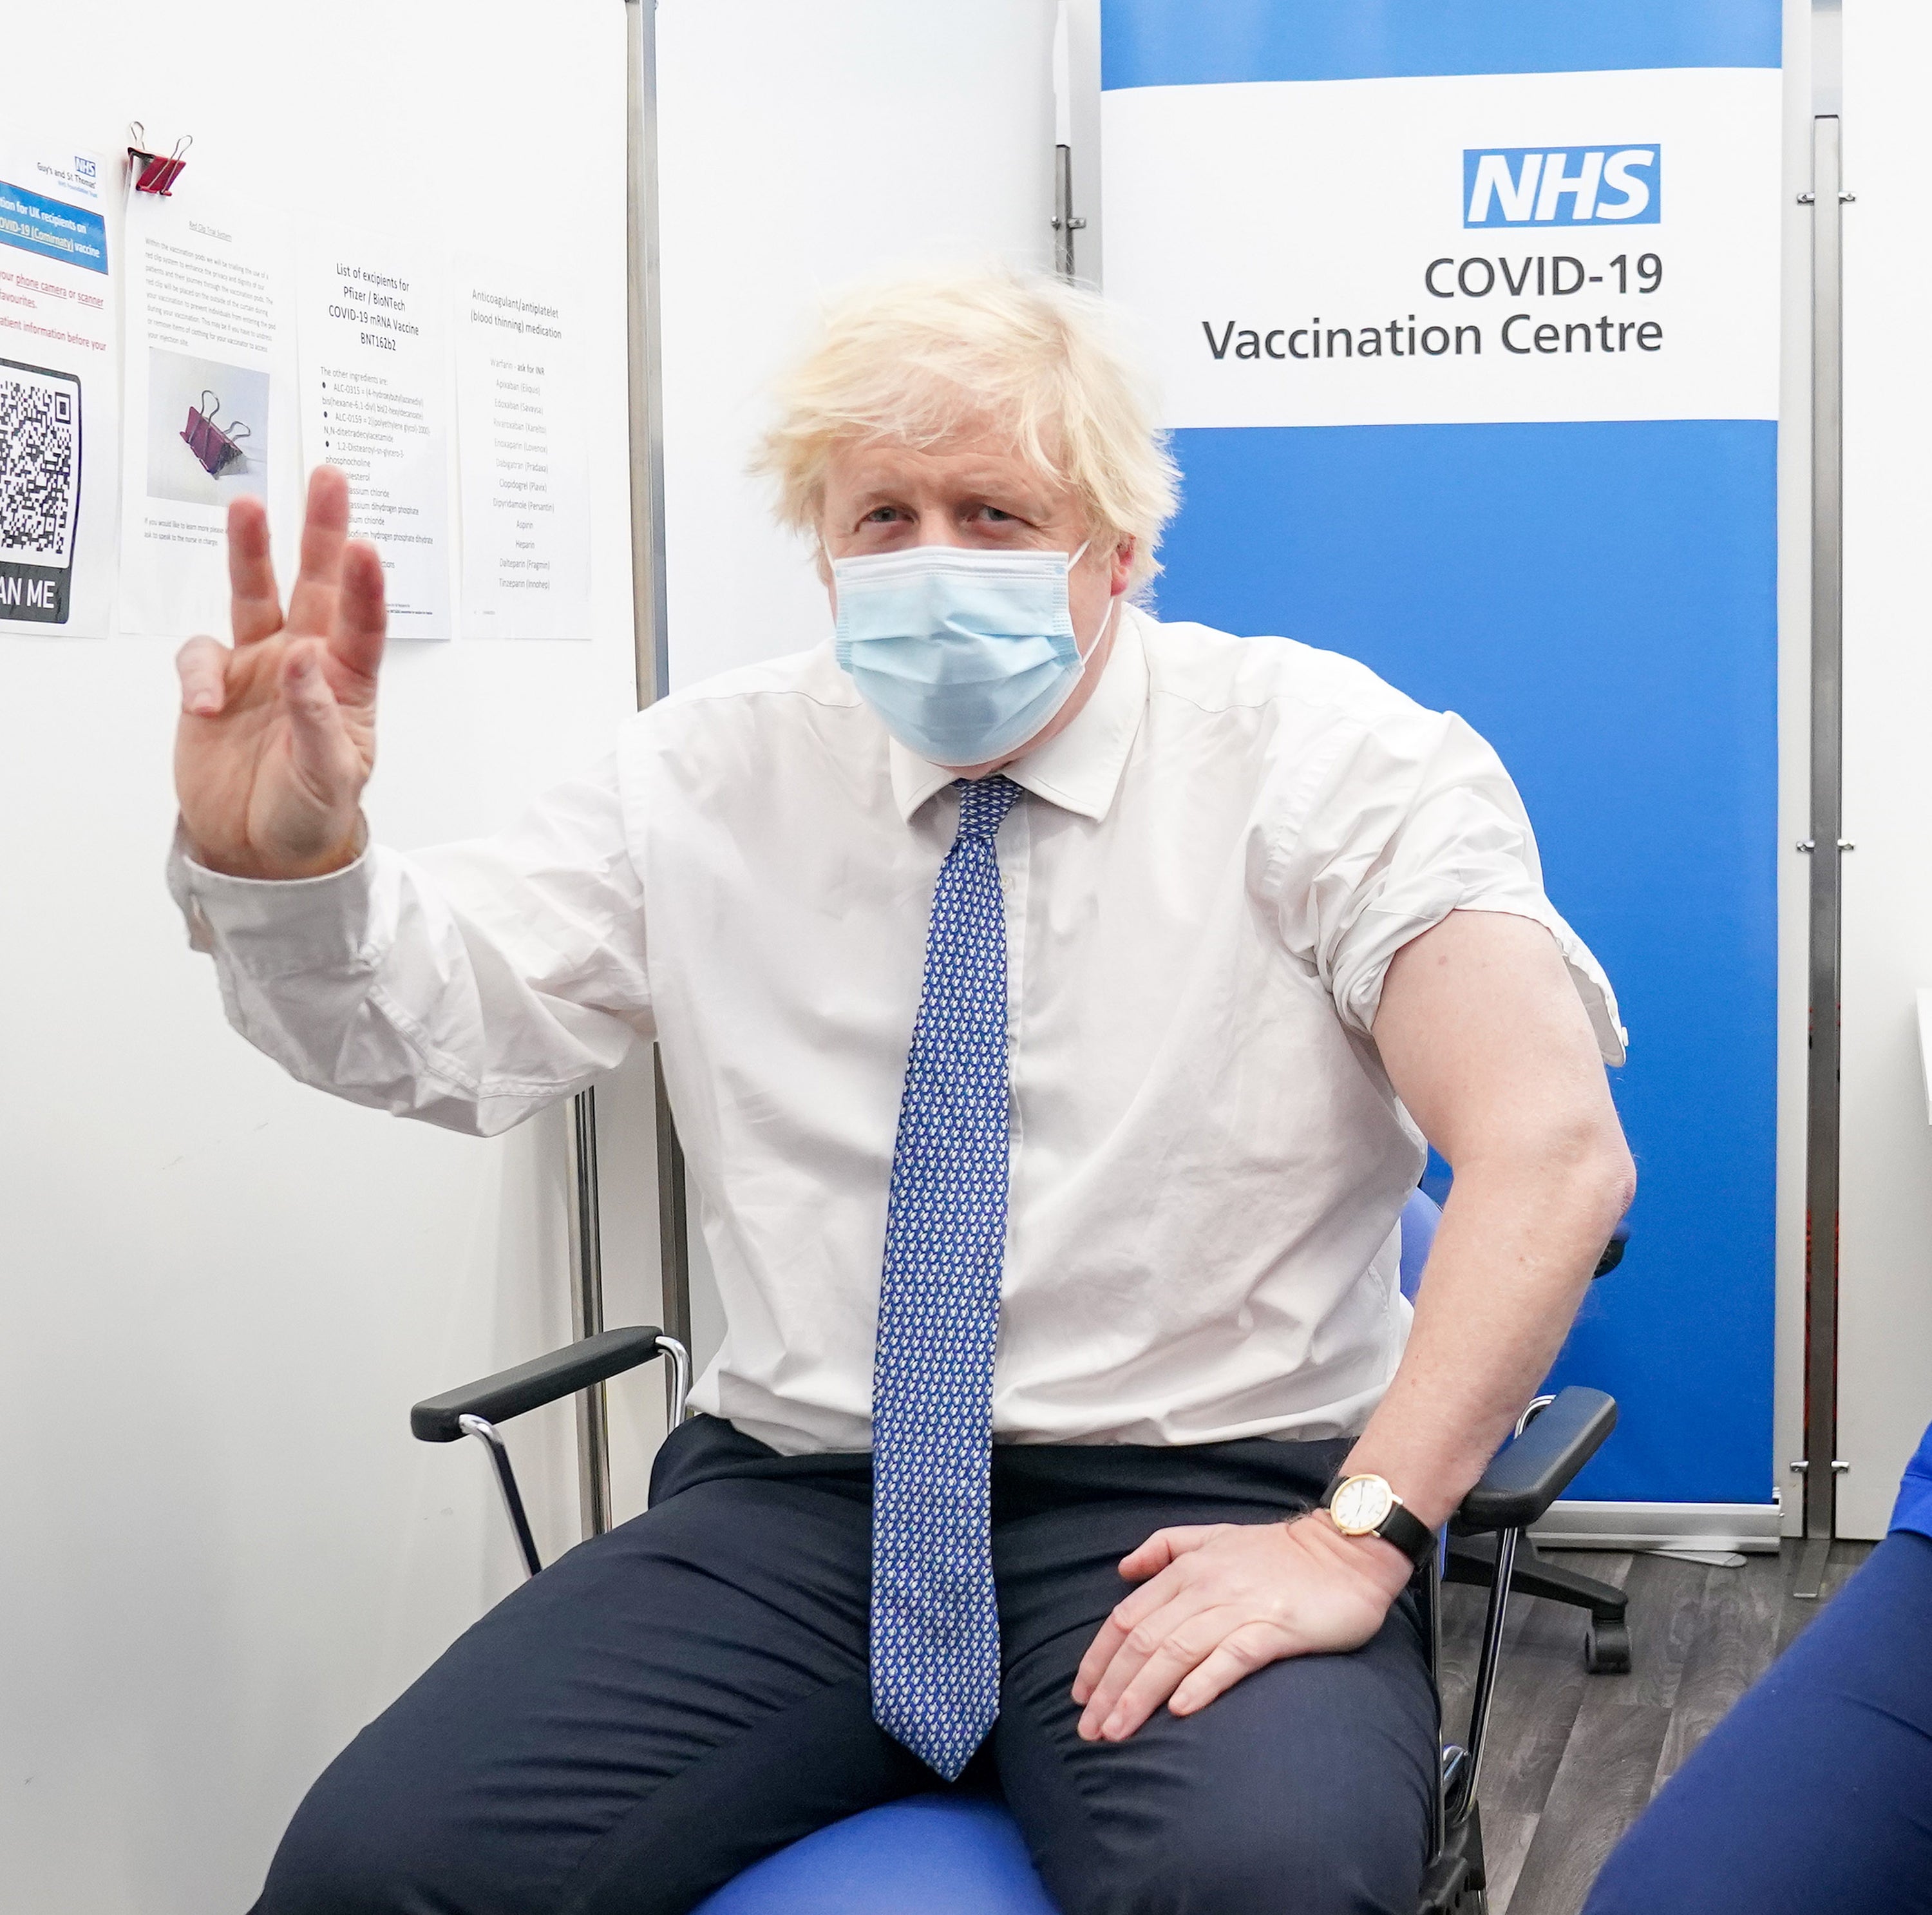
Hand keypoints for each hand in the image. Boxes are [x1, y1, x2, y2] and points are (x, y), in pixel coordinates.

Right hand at [174, 467, 385, 878]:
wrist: (261, 848)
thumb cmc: (312, 811)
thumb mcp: (330, 776)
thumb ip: (317, 719)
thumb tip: (301, 658)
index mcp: (349, 683)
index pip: (362, 625)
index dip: (364, 586)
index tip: (364, 547)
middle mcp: (307, 661)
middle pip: (316, 585)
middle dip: (322, 532)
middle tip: (328, 477)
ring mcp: (259, 666)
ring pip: (256, 595)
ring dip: (251, 552)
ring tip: (247, 506)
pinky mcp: (215, 681)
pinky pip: (201, 654)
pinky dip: (197, 673)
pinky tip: (202, 706)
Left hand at [1071, 1513, 1413, 1742]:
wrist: (1348, 1550)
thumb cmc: (1280, 1552)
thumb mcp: (1214, 1536)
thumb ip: (1166, 1547)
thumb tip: (1124, 1568)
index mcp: (1187, 1569)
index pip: (1128, 1616)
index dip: (1099, 1658)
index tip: (1080, 1695)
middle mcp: (1206, 1586)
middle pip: (1144, 1640)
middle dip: (1111, 1687)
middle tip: (1090, 1729)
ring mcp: (1240, 1606)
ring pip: (1177, 1651)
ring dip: (1141, 1693)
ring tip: (1119, 1730)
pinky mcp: (1275, 1627)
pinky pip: (1231, 1656)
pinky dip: (1202, 1681)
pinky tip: (1180, 1709)